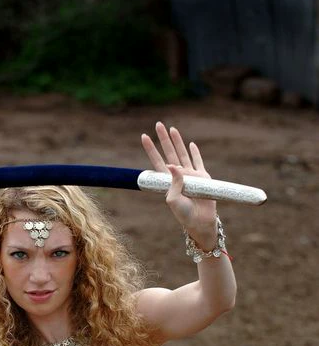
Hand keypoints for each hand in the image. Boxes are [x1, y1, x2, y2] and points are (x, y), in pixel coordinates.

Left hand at [141, 122, 216, 246]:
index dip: (151, 149)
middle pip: (169, 152)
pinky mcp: (203, 177)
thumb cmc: (184, 214)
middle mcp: (178, 176)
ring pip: (182, 153)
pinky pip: (198, 161)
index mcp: (167, 181)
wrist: (201, 221)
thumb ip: (173, 182)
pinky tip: (191, 144)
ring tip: (172, 128)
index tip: (144, 136)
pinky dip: (195, 152)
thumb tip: (172, 164)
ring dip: (177, 141)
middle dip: (163, 139)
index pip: (157, 161)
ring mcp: (190, 175)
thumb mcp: (173, 200)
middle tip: (158, 124)